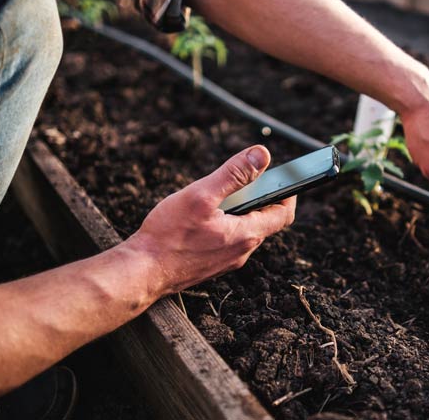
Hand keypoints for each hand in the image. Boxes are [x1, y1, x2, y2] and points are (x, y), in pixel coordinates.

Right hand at [125, 146, 295, 293]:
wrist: (141, 273)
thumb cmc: (168, 236)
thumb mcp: (201, 195)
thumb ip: (234, 174)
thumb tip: (261, 154)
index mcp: (246, 235)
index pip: (283, 214)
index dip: (288, 193)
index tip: (283, 177)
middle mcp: (241, 252)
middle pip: (265, 221)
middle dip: (260, 198)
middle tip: (247, 179)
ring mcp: (226, 261)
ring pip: (244, 231)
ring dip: (241, 211)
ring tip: (221, 195)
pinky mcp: (211, 265)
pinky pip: (228, 241)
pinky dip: (225, 224)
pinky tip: (203, 217)